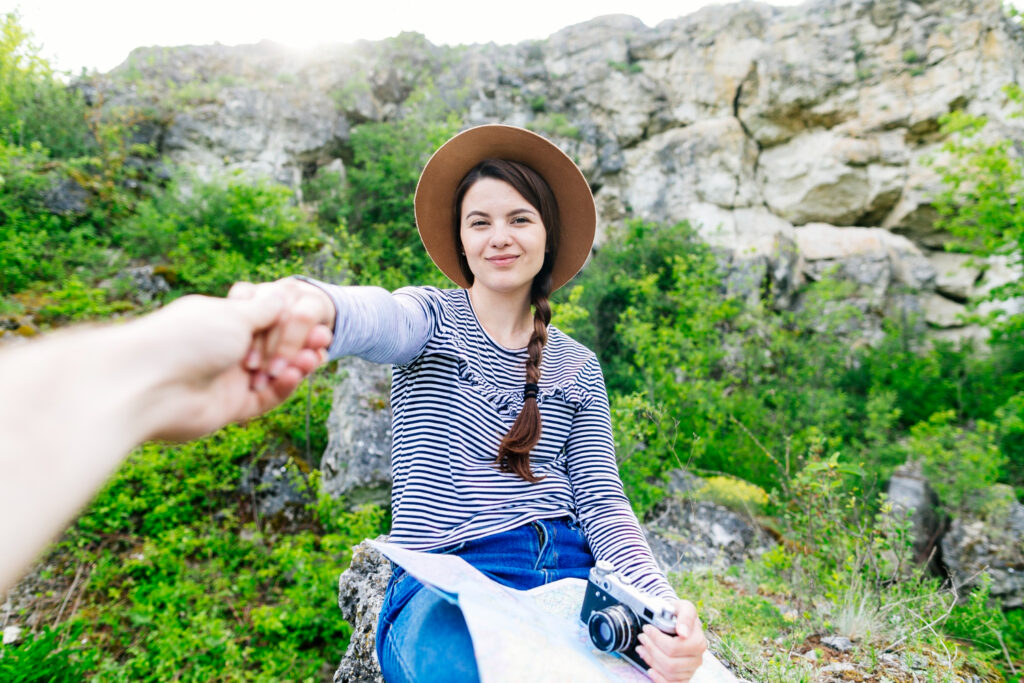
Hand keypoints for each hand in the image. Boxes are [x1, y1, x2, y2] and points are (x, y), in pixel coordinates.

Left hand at [141, 290, 330, 440]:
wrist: (148, 385)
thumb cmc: (186, 339)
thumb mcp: (233, 314)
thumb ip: (264, 310)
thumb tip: (282, 295)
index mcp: (219, 320)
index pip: (264, 319)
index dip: (290, 322)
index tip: (316, 320)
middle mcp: (222, 349)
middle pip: (271, 347)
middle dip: (298, 344)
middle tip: (324, 341)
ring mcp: (225, 379)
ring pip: (271, 373)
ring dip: (295, 365)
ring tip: (315, 358)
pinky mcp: (228, 407)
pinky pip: (264, 398)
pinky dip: (282, 387)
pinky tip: (294, 375)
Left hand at [635, 600, 707, 682]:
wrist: (679, 621)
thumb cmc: (680, 614)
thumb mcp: (683, 607)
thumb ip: (685, 617)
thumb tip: (683, 632)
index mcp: (698, 641)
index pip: (674, 647)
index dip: (657, 639)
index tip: (647, 628)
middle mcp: (697, 658)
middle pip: (670, 663)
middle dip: (652, 649)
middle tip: (642, 638)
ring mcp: (691, 669)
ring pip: (669, 673)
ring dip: (651, 661)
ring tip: (642, 649)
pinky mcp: (684, 677)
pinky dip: (660, 679)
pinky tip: (650, 670)